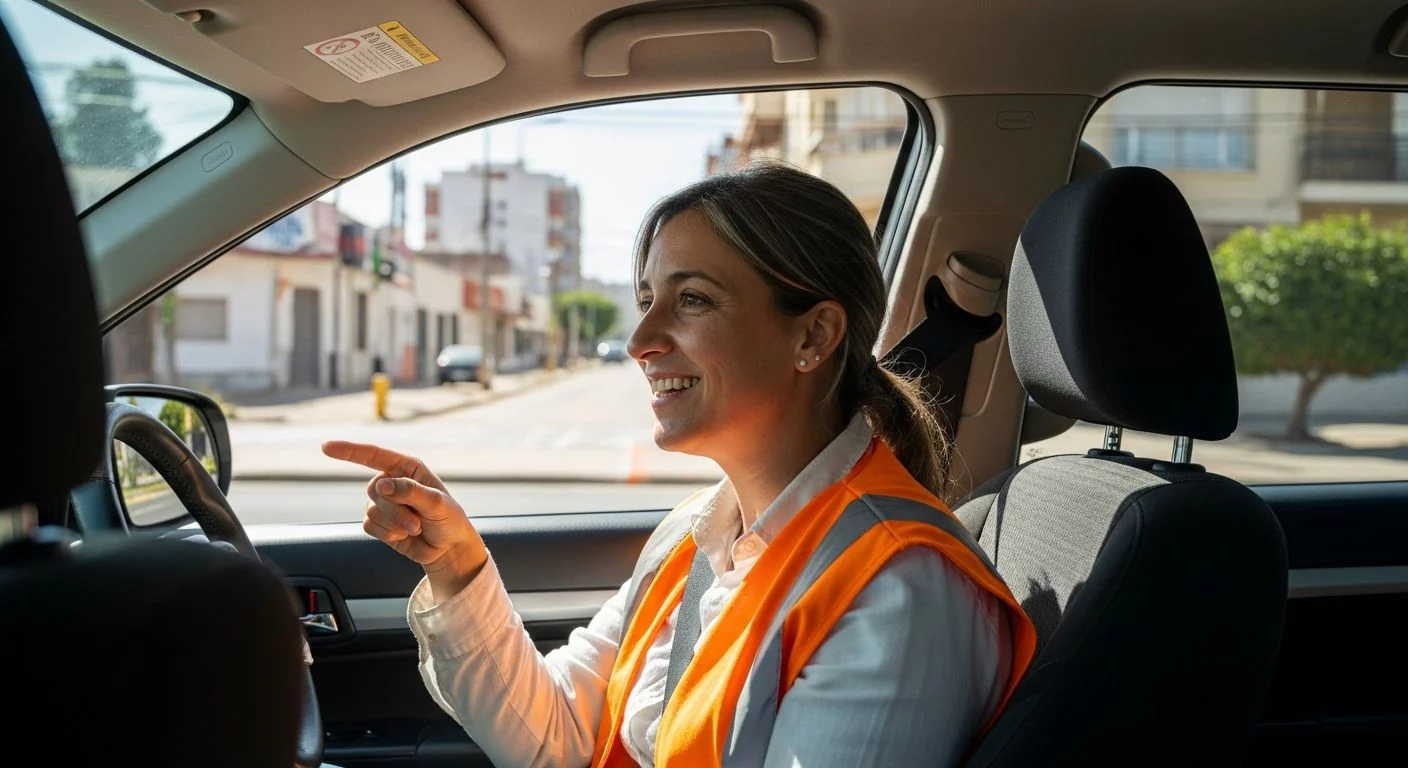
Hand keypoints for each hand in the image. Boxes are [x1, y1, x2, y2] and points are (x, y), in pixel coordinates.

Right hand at [321, 441, 487, 601]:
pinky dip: (387, 534)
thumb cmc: (449, 520)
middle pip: (374, 491)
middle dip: (395, 511)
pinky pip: (369, 526)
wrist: (448, 549)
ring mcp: (384, 503)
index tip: (326, 447)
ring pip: (371, 511)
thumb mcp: (437, 503)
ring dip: (394, 525)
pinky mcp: (379, 522)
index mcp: (408, 468)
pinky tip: (404, 536)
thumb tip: (382, 485)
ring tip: (415, 529)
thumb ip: (410, 492)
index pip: (374, 455)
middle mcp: (392, 481)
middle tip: (417, 524)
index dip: (349, 451)